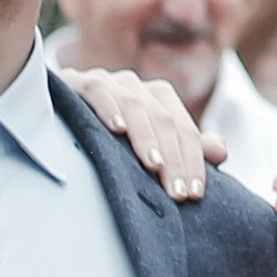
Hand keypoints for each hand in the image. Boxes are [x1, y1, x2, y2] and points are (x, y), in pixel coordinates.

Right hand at [59, 68, 215, 200]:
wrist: (54, 110)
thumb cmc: (106, 135)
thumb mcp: (145, 145)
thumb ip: (182, 147)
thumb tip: (222, 151)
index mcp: (159, 100)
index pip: (185, 131)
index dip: (193, 162)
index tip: (194, 195)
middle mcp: (138, 87)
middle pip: (166, 120)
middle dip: (174, 158)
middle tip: (176, 193)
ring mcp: (111, 82)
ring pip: (137, 106)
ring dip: (147, 137)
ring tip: (154, 166)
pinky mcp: (80, 82)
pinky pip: (99, 90)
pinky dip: (109, 108)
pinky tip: (116, 129)